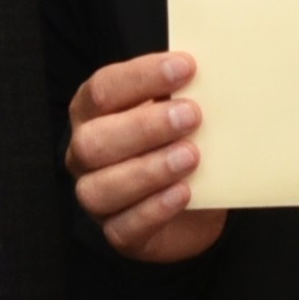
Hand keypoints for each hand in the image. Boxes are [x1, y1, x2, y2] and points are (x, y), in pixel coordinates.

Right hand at [64, 50, 223, 265]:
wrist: (194, 202)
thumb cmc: (177, 144)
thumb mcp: (178, 113)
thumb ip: (184, 94)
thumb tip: (214, 73)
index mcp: (93, 112)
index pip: (103, 89)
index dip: (142, 77)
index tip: (186, 67)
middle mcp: (85, 153)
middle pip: (95, 140)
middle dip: (144, 127)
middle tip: (192, 116)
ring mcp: (96, 195)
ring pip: (102, 187)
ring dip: (150, 170)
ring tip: (192, 156)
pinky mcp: (118, 232)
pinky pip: (124, 226)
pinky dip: (155, 209)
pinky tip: (184, 193)